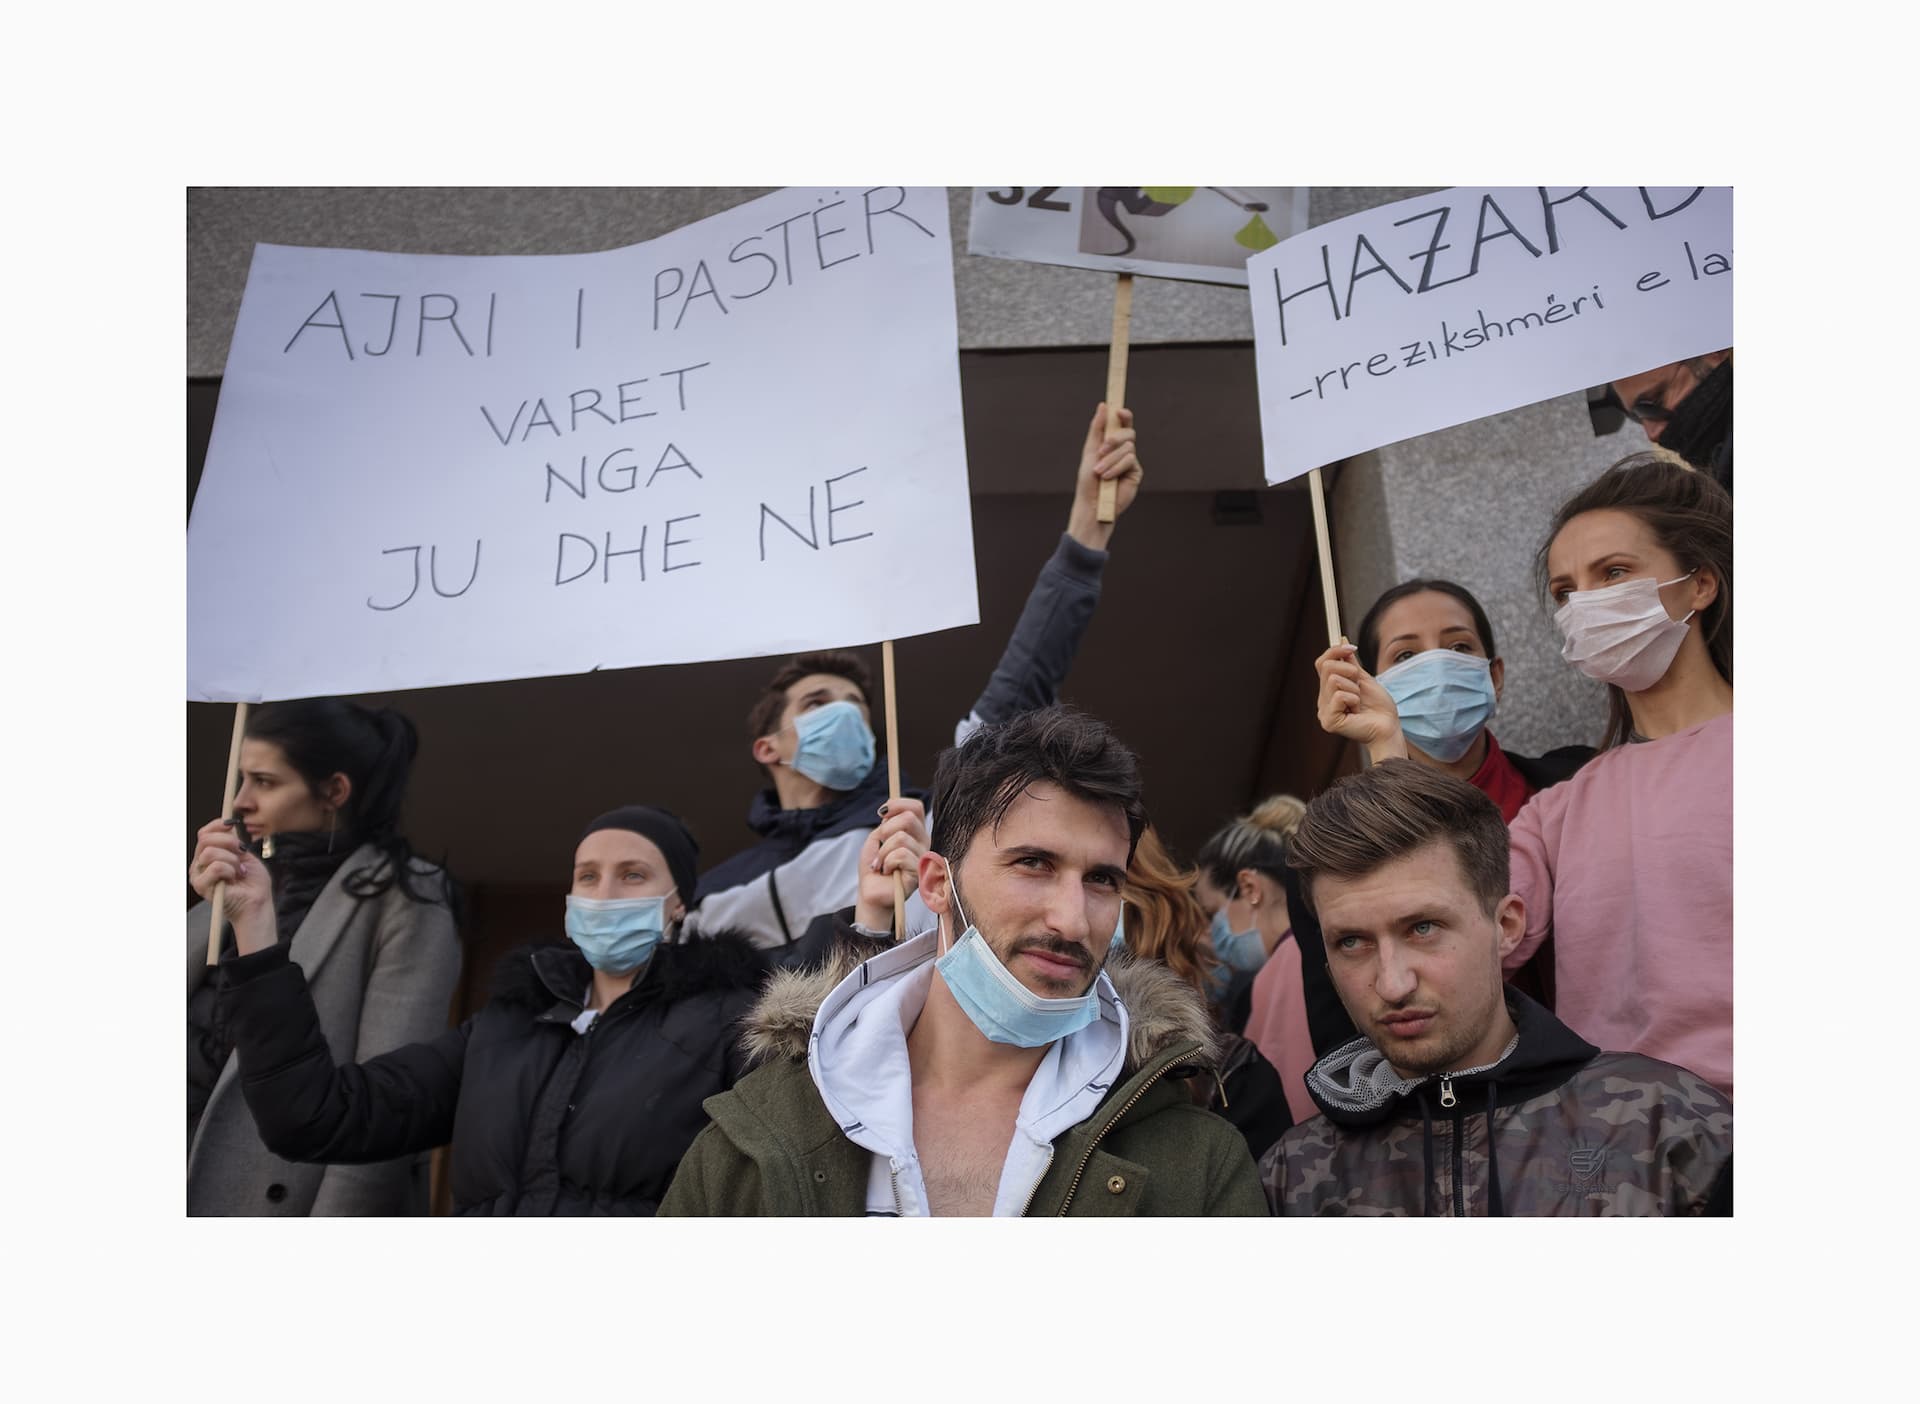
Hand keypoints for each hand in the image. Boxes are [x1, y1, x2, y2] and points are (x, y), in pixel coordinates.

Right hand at [189, 817, 278, 954]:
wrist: (257, 901)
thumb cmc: (252, 881)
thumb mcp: (244, 855)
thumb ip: (233, 840)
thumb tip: (228, 823)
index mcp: (208, 855)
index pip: (204, 833)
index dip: (217, 825)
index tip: (233, 823)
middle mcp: (199, 864)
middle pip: (205, 839)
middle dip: (228, 841)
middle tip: (242, 851)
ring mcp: (198, 875)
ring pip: (210, 853)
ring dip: (232, 859)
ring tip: (239, 870)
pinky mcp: (201, 886)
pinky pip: (215, 867)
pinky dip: (230, 870)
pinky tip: (235, 878)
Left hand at [854, 797, 928, 933]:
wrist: (871, 891)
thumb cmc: (875, 865)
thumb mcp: (876, 838)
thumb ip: (885, 823)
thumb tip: (888, 810)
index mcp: (915, 831)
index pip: (916, 807)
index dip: (898, 804)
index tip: (881, 814)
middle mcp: (923, 842)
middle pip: (909, 818)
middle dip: (886, 829)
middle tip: (880, 844)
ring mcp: (923, 857)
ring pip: (902, 838)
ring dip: (883, 851)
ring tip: (881, 863)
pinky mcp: (919, 872)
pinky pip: (901, 855)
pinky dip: (886, 862)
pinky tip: (886, 871)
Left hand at [1066, 402, 1141, 549]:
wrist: (1093, 503)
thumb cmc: (1088, 480)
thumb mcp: (1090, 451)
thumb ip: (1097, 428)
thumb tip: (1104, 405)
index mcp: (1111, 443)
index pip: (1121, 424)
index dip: (1123, 415)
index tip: (1119, 411)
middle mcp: (1122, 450)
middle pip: (1128, 432)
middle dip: (1114, 439)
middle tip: (1102, 450)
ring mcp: (1130, 461)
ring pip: (1128, 447)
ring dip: (1111, 459)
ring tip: (1100, 472)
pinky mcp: (1136, 472)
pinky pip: (1130, 460)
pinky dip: (1117, 467)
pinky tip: (1108, 477)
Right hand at [1315, 643, 1408, 757]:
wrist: (1389, 727)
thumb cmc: (1379, 707)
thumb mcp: (1364, 679)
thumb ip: (1350, 663)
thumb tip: (1341, 640)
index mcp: (1329, 690)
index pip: (1322, 663)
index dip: (1334, 651)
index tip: (1352, 648)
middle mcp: (1323, 700)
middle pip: (1326, 667)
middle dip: (1350, 671)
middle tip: (1360, 685)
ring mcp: (1324, 711)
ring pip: (1333, 680)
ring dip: (1354, 688)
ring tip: (1359, 702)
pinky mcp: (1329, 721)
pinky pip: (1339, 695)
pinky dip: (1354, 700)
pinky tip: (1357, 711)